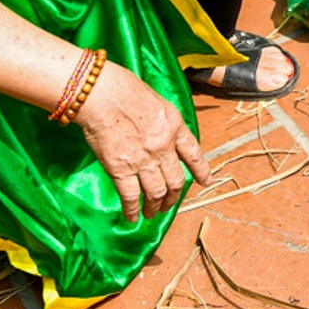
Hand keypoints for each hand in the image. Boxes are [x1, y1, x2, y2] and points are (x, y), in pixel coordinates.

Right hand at [75, 62, 212, 221]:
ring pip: (156, 192)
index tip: (206, 181)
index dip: (201, 170)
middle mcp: (163, 146)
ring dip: (155, 206)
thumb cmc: (126, 91)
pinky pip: (131, 196)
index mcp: (175, 126)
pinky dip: (132, 210)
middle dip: (174, 197)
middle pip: (176, 180)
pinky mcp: (120, 169)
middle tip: (169, 204)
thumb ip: (164, 123)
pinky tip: (132, 217)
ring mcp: (143, 159)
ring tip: (152, 213)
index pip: (193, 154)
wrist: (102, 95)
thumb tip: (163, 135)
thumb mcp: (158, 102)